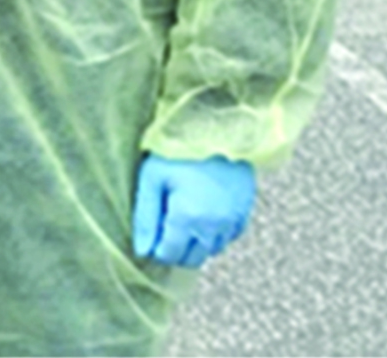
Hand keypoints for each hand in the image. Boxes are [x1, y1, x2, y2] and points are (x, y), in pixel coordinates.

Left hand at [131, 153, 255, 267]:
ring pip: (211, 250)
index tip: (149, 234)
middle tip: (162, 228)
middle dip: (175, 250)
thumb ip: (145, 216)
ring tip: (180, 217)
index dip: (155, 249)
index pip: (170, 254)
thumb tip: (141, 249)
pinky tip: (202, 214)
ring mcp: (232, 222)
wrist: (219, 128)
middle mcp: (214, 227)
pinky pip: (227, 237)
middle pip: (192, 258)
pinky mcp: (244, 213)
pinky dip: (213, 234)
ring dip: (194, 243)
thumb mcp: (151, 176)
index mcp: (188, 218)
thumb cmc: (179, 148)